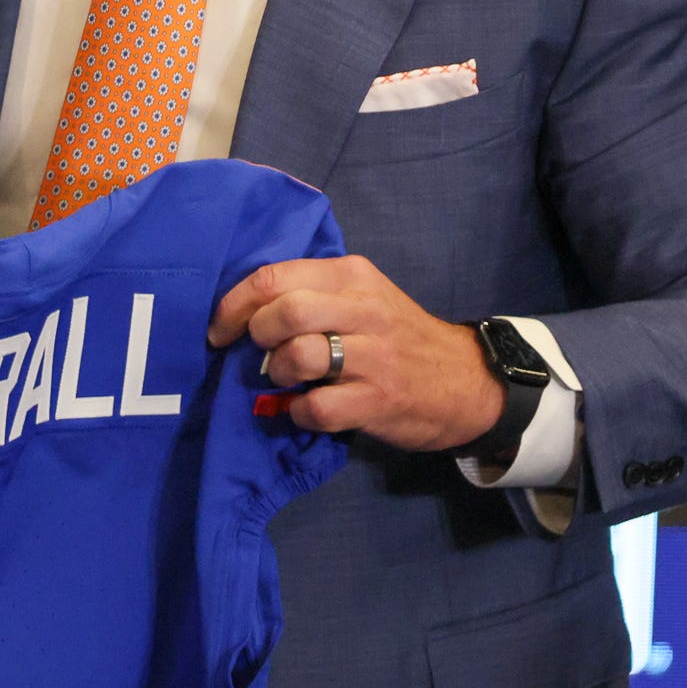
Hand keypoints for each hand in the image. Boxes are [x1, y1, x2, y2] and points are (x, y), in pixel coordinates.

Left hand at [209, 256, 501, 451]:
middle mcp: (364, 309)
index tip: (220, 328)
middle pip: (285, 311)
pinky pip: (318, 408)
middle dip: (256, 335)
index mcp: (352, 275)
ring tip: (285, 380)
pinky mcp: (379, 400)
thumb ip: (312, 292)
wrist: (466, 380)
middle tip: (257, 353)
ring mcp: (375, 356)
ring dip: (278, 373)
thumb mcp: (362, 296)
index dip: (234, 304)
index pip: (275, 276)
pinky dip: (299, 412)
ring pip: (300, 355)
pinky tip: (307, 409)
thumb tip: (244, 308)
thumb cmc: (397, 336)